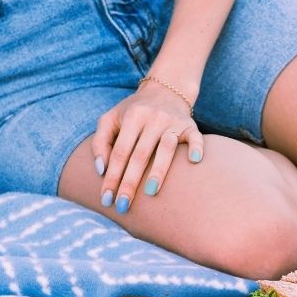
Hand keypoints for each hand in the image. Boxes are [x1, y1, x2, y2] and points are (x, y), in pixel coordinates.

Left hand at [91, 80, 204, 214]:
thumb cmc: (133, 112)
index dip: (112, 176)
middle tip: (123, 206)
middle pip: (140, 155)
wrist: (165, 90)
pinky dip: (196, 148)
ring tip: (151, 193)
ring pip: (166, 148)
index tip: (106, 199)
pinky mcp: (190, 126)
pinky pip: (196, 138)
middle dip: (130, 182)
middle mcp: (153, 118)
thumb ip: (100, 142)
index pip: (119, 152)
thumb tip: (101, 170)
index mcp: (132, 117)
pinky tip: (194, 161)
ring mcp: (173, 122)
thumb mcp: (110, 119)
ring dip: (158, 171)